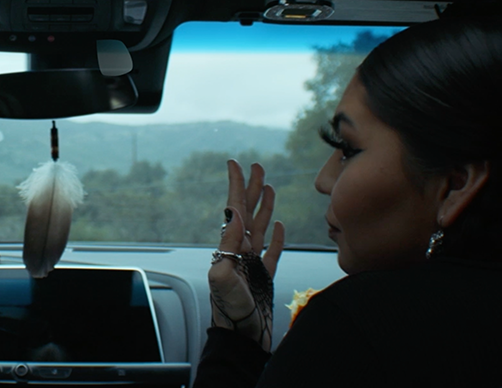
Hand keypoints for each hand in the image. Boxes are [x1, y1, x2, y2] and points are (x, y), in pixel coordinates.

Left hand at [207, 160, 285, 350]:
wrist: (242, 337)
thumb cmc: (230, 312)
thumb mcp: (224, 278)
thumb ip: (228, 247)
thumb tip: (234, 217)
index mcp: (231, 247)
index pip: (234, 209)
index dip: (235, 186)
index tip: (234, 164)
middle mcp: (241, 251)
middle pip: (248, 211)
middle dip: (251, 188)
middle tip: (255, 166)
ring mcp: (253, 263)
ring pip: (260, 227)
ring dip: (263, 206)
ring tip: (268, 186)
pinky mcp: (264, 277)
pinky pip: (272, 251)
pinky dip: (275, 236)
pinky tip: (277, 224)